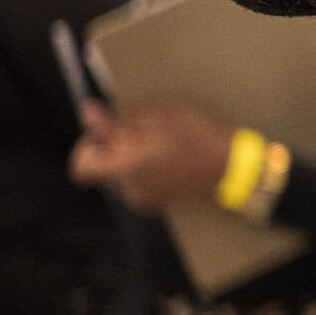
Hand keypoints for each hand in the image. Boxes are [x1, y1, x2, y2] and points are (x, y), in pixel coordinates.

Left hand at [69, 101, 235, 213]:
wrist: (233, 170)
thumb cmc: (200, 139)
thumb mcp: (160, 119)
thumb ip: (118, 121)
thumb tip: (87, 112)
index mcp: (127, 167)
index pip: (81, 167)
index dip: (88, 148)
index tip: (108, 136)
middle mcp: (130, 188)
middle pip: (103, 167)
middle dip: (117, 149)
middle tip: (145, 135)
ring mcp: (144, 198)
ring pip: (121, 173)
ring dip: (132, 159)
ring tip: (163, 146)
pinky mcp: (156, 202)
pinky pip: (137, 183)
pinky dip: (146, 170)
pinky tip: (170, 160)